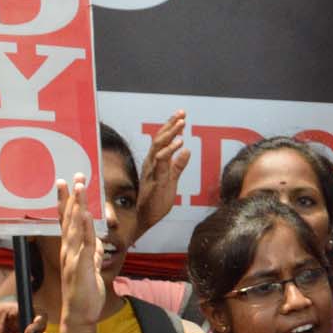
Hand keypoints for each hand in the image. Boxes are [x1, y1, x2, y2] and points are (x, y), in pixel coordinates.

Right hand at [58, 175, 104, 326]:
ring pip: (75, 228)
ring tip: (80, 188)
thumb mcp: (93, 269)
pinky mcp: (82, 267)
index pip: (68, 222)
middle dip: (72, 197)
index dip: (67, 202)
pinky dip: (85, 229)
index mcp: (71, 251)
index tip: (67, 183)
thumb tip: (97, 243)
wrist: (80, 316)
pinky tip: (87, 215)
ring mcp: (74, 258)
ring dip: (77, 207)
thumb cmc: (85, 294)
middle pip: (69, 219)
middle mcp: (69, 251)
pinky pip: (84, 245)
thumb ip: (93, 255)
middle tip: (74, 176)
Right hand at [135, 110, 189, 237]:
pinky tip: (180, 143)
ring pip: (159, 146)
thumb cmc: (156, 201)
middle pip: (160, 138)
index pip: (162, 140)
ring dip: (171, 133)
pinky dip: (170, 151)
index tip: (181, 116)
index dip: (170, 127)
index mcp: (155, 162)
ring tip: (182, 123)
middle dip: (171, 124)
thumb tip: (187, 150)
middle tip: (182, 112)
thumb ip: (178, 165)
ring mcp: (152, 170)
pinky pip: (161, 162)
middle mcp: (151, 163)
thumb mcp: (171, 180)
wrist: (145, 219)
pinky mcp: (155, 180)